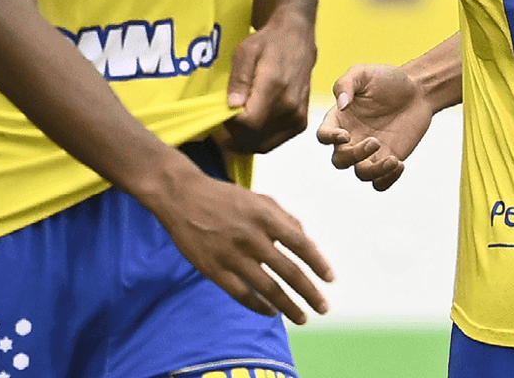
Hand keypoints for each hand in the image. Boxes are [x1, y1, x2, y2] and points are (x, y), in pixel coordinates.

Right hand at [149, 167, 332, 321]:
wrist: (183, 196)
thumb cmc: (227, 199)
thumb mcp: (261, 200)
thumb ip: (287, 220)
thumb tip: (311, 245)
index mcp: (266, 217)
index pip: (301, 245)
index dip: (319, 264)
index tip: (330, 280)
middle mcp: (251, 237)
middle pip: (288, 271)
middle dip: (309, 293)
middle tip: (324, 308)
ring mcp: (231, 255)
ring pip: (267, 289)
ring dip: (288, 307)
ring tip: (302, 318)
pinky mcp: (213, 269)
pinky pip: (241, 294)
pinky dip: (259, 307)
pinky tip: (271, 313)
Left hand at [220, 15, 317, 153]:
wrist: (296, 39)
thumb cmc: (268, 42)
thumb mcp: (246, 51)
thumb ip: (239, 79)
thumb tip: (232, 106)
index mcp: (275, 87)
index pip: (248, 123)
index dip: (228, 126)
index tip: (219, 116)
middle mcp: (290, 106)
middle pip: (254, 139)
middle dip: (232, 137)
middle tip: (220, 125)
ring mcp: (297, 117)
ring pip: (263, 145)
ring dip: (243, 141)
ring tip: (233, 125)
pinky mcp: (300, 123)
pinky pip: (273, 142)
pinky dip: (258, 139)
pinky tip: (249, 126)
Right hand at [314, 65, 435, 190]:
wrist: (418, 90)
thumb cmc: (388, 78)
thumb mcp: (363, 73)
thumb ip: (346, 84)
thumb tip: (341, 105)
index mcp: (340, 119)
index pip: (323, 136)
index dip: (330, 139)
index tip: (346, 135)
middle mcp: (351, 138)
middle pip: (340, 161)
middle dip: (354, 156)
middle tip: (375, 141)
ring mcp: (369, 152)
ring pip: (361, 174)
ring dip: (374, 171)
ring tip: (392, 159)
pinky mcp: (387, 159)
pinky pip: (380, 182)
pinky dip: (387, 180)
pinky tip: (399, 163)